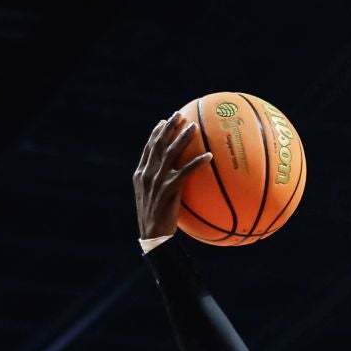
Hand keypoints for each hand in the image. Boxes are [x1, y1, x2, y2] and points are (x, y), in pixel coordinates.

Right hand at [132, 112, 212, 238]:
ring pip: (170, 153)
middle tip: (179, 115)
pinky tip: (209, 156)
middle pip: (158, 144)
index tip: (164, 122)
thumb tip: (174, 178)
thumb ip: (159, 185)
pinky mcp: (168, 189)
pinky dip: (197, 162)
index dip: (156, 134)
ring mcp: (157, 180)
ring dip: (183, 138)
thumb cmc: (157, 221)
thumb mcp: (153, 200)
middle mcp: (147, 174)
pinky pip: (186, 171)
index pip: (148, 149)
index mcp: (141, 174)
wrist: (153, 236)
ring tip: (194, 127)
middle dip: (169, 127)